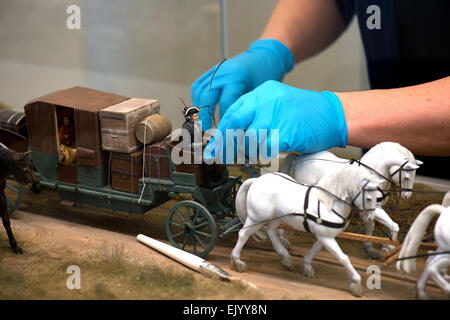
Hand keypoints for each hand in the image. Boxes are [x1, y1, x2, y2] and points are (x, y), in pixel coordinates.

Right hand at [191, 39, 293, 129]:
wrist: (265, 56)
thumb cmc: (265, 75)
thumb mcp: (257, 93)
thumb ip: (243, 107)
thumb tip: (232, 125)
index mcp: (236, 78)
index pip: (224, 104)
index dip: (222, 119)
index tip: (223, 131)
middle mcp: (223, 72)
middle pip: (207, 97)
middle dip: (204, 115)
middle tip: (205, 129)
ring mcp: (216, 70)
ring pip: (199, 90)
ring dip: (197, 107)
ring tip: (200, 120)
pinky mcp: (213, 70)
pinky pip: (199, 84)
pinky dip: (198, 98)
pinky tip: (200, 108)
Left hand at [203, 80, 347, 163]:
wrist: (333, 114)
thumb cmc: (304, 114)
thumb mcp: (276, 106)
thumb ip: (256, 117)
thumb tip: (233, 137)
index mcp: (262, 93)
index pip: (233, 112)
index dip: (221, 131)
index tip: (212, 146)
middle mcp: (266, 101)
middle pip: (235, 124)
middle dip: (224, 144)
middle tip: (217, 157)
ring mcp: (275, 115)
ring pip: (248, 139)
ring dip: (247, 152)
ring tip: (253, 154)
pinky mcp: (284, 132)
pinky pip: (264, 149)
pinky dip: (263, 155)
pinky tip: (269, 154)